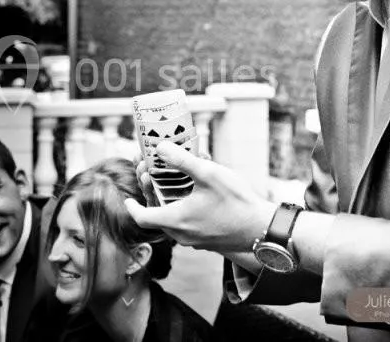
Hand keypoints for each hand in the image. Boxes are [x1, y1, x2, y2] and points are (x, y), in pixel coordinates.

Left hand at [125, 141, 275, 251]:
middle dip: (150, 194)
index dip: (132, 207)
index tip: (127, 198)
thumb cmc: (236, 203)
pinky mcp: (206, 240)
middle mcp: (181, 235)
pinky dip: (181, 209)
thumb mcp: (208, 173)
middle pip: (156, 216)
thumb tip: (159, 147)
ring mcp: (194, 240)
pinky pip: (186, 225)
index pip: (142, 218)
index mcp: (176, 220)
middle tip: (150, 173)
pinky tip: (192, 194)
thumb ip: (182, 160)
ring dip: (166, 201)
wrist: (262, 230)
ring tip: (170, 180)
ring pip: (171, 221)